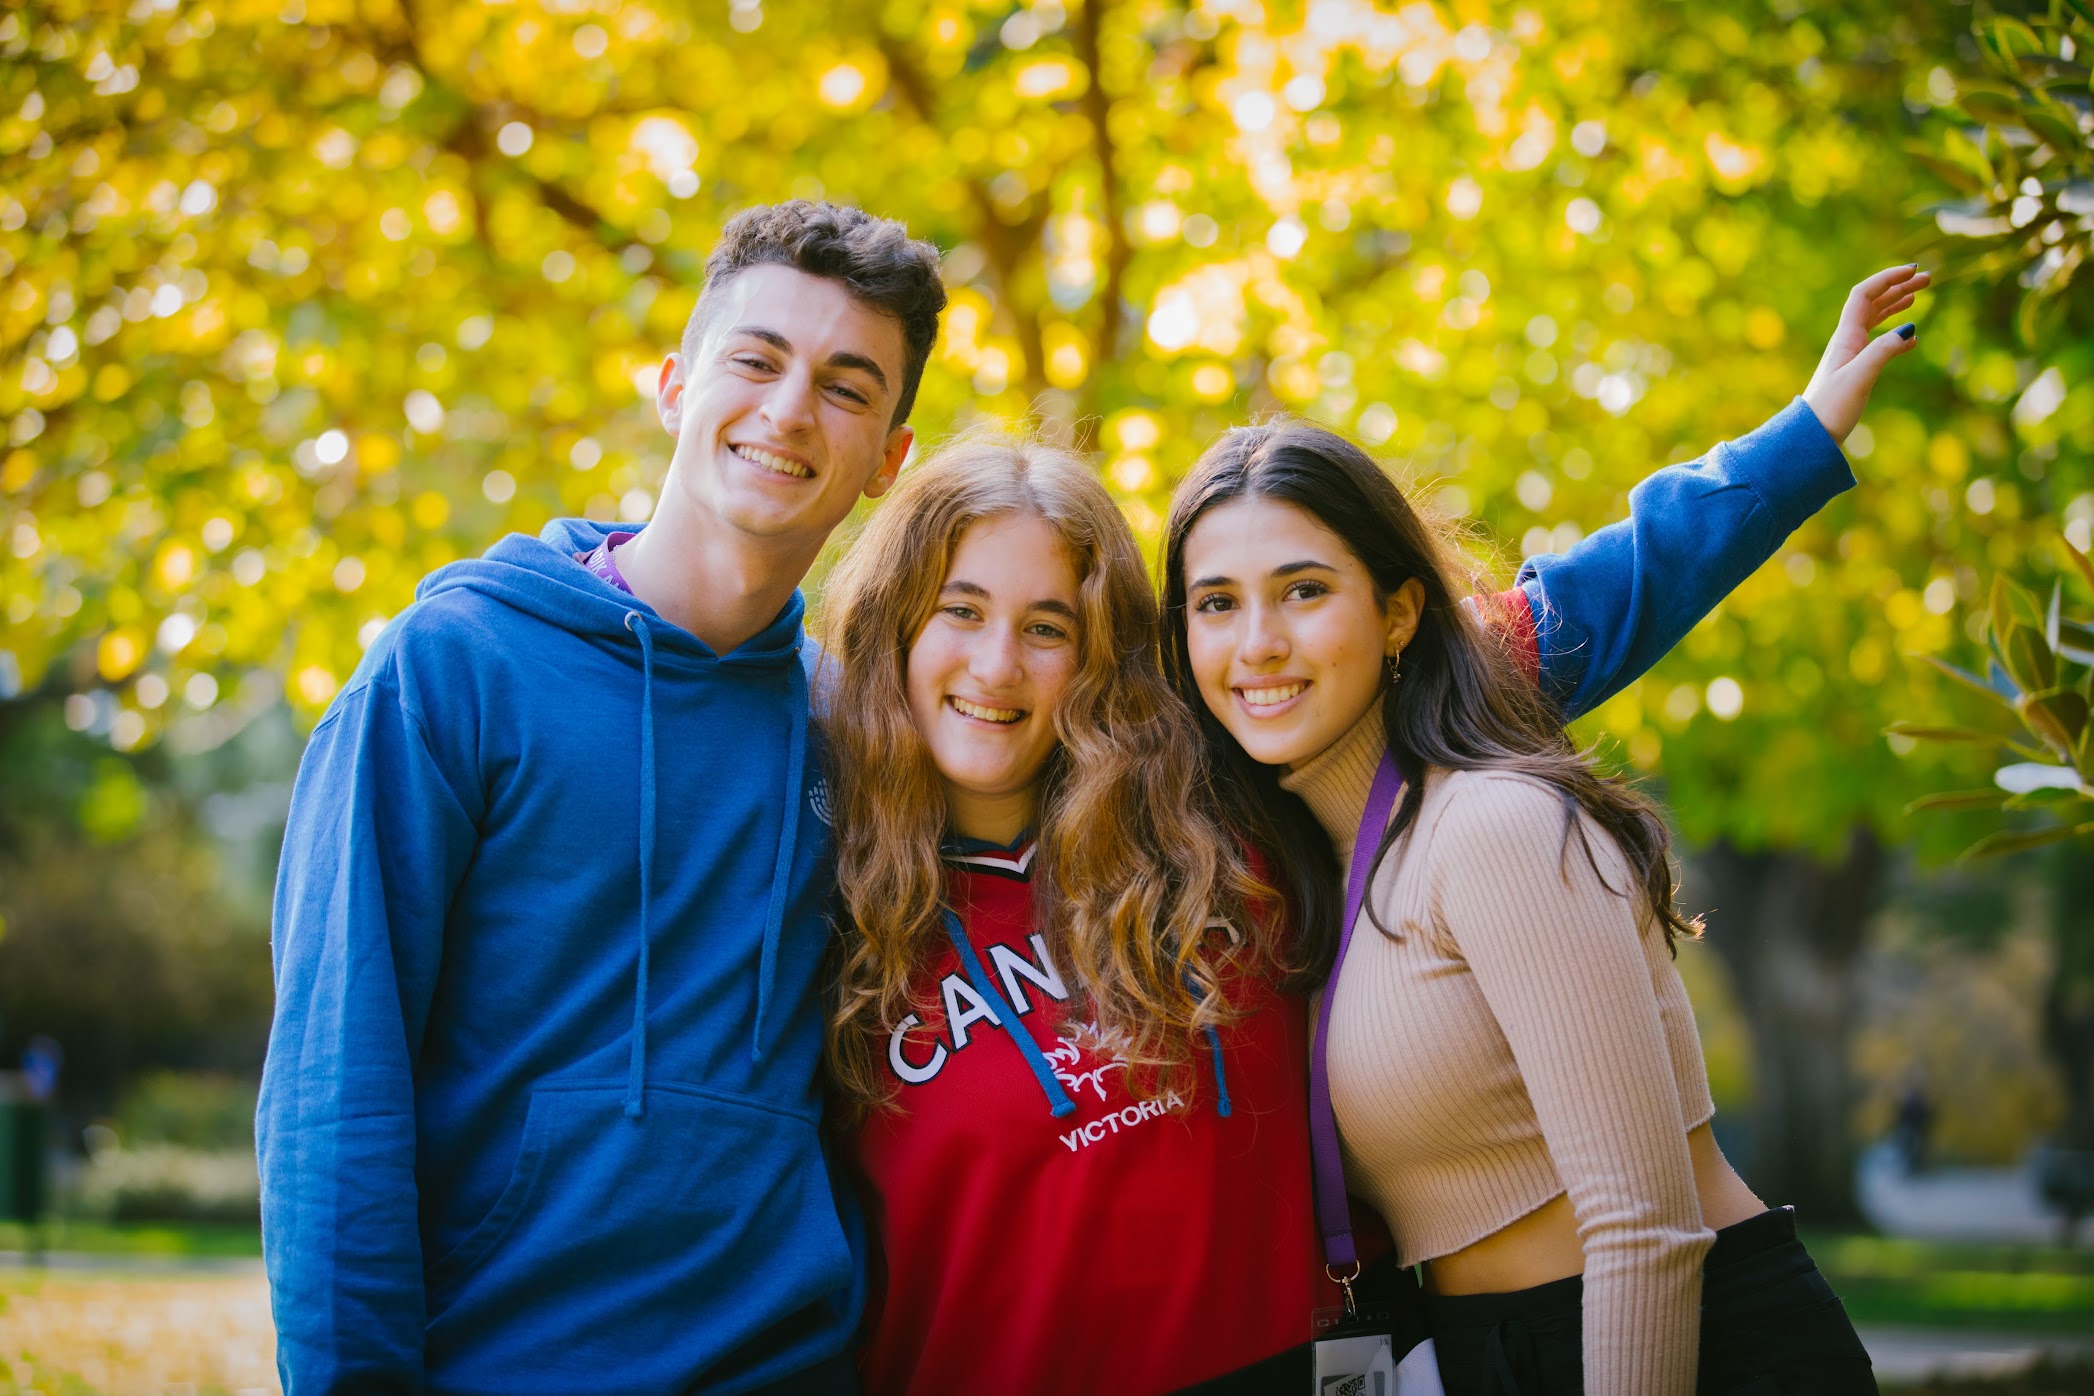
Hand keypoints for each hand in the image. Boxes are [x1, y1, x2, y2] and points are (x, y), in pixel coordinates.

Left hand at [1801, 265, 1928, 444]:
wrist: (1812, 436)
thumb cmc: (1831, 408)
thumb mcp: (1860, 377)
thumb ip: (1883, 351)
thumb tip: (1910, 328)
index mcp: (1845, 337)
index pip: (1864, 295)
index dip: (1887, 279)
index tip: (1912, 270)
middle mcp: (1847, 341)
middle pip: (1872, 303)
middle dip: (1897, 287)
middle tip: (1927, 278)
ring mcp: (1850, 356)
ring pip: (1875, 322)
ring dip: (1896, 306)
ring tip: (1919, 296)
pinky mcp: (1855, 372)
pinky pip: (1877, 345)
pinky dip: (1896, 337)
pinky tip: (1912, 340)